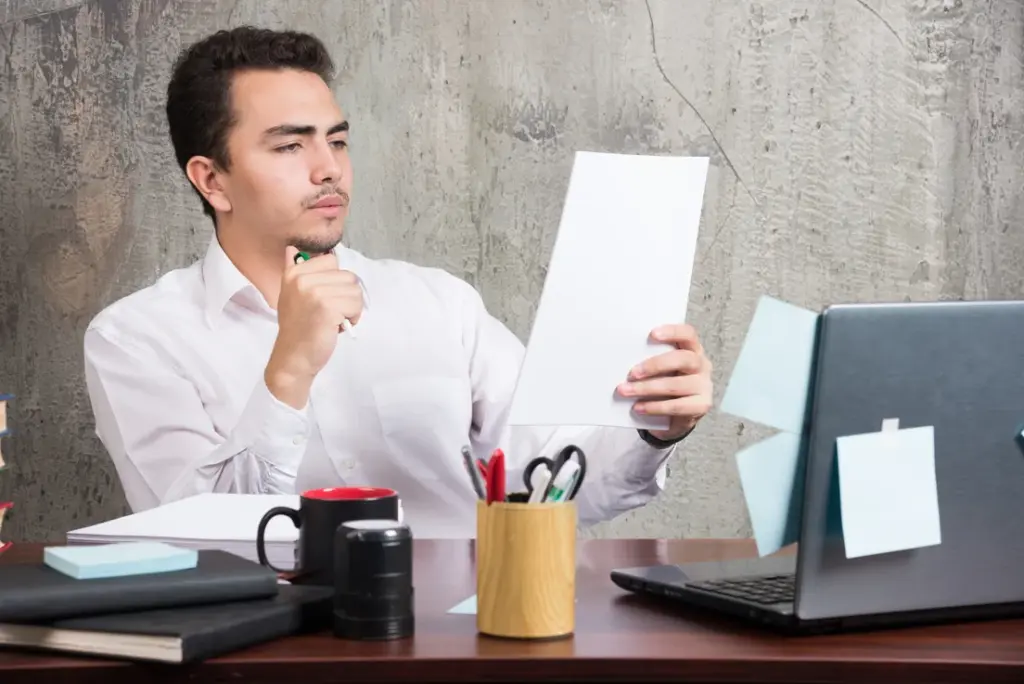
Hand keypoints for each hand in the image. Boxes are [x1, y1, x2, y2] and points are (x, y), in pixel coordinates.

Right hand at [266, 246, 363, 407]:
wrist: (293, 357)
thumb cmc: (298, 327)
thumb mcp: (290, 294)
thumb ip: (294, 270)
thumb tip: (292, 248)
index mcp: (294, 271)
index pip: (332, 260)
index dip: (335, 281)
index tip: (323, 298)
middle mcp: (302, 278)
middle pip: (348, 276)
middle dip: (346, 296)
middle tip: (329, 313)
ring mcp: (315, 292)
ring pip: (355, 290)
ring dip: (351, 308)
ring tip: (334, 320)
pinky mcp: (327, 307)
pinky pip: (356, 305)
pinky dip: (353, 318)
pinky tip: (337, 327)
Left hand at [616, 323, 712, 440]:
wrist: (680, 416)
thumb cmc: (667, 384)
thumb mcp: (663, 369)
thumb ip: (652, 359)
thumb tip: (623, 360)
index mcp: (693, 349)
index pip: (688, 334)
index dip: (672, 332)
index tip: (652, 334)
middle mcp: (702, 365)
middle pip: (683, 359)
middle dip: (655, 365)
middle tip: (632, 373)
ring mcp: (704, 386)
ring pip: (676, 385)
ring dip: (647, 388)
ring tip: (626, 391)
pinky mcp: (702, 406)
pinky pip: (676, 406)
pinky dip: (654, 407)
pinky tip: (638, 407)